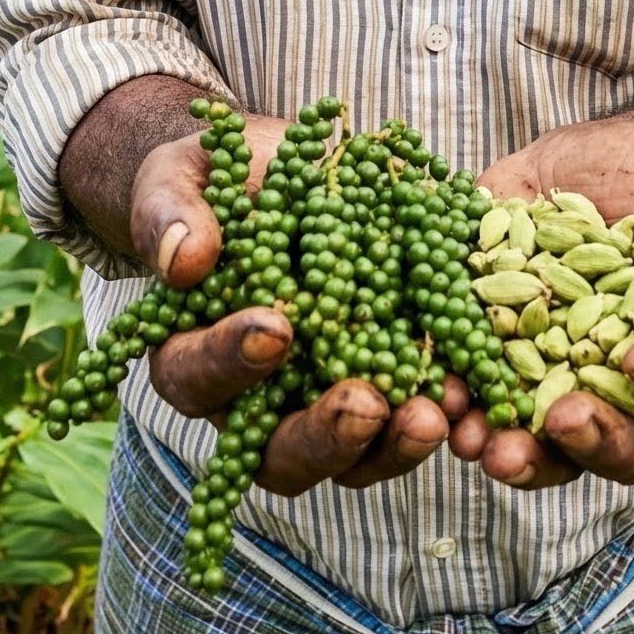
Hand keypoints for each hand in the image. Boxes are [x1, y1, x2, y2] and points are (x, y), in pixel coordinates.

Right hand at [129, 118, 456, 495]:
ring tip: (429, 416)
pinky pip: (402, 422)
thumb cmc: (213, 183)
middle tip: (364, 402)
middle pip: (276, 452)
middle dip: (322, 435)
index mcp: (189, 353)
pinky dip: (433, 414)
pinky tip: (463, 394)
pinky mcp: (379, 382)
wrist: (278, 173)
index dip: (231, 362)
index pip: (196, 377)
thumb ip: (170, 213)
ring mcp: (320, 400)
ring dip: (387, 446)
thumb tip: (185, 259)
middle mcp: (252, 401)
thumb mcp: (179, 179)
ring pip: (346, 459)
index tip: (277, 328)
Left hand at [451, 117, 633, 490]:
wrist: (601, 158)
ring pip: (547, 445)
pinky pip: (482, 396)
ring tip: (485, 442)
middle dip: (592, 442)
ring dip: (518, 453)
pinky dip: (461, 405)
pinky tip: (442, 399)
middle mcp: (625, 386)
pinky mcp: (499, 351)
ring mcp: (559, 377)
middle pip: (623, 445)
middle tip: (563, 419)